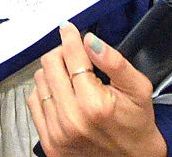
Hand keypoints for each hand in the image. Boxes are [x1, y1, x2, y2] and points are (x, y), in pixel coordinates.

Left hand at [27, 23, 165, 156]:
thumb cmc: (136, 126)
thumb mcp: (138, 89)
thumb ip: (114, 62)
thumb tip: (90, 40)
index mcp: (94, 104)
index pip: (71, 56)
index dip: (70, 37)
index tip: (68, 29)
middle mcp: (71, 118)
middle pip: (50, 64)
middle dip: (62, 54)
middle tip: (75, 56)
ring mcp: (57, 131)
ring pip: (39, 80)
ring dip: (53, 73)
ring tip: (72, 78)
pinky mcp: (48, 141)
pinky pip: (34, 102)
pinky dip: (45, 92)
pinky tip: (62, 94)